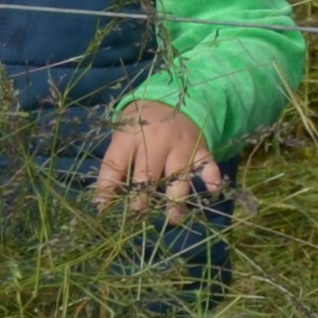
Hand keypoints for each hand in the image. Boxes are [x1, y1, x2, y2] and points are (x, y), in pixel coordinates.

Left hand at [94, 100, 228, 215]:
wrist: (172, 99)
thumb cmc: (141, 124)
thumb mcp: (122, 134)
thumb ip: (115, 165)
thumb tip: (103, 201)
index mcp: (130, 137)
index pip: (115, 163)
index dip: (107, 186)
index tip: (102, 207)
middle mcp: (155, 141)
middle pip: (148, 172)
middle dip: (143, 197)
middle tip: (139, 216)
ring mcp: (180, 145)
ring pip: (178, 172)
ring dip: (176, 197)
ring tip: (174, 218)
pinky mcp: (199, 147)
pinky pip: (207, 162)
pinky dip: (212, 175)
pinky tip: (214, 190)